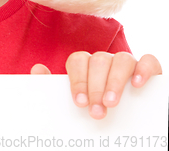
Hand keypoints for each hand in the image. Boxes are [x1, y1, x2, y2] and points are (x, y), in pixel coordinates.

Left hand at [31, 52, 161, 118]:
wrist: (119, 126)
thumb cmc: (93, 107)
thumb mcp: (72, 102)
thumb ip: (52, 86)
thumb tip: (37, 69)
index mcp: (85, 65)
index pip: (77, 60)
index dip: (78, 80)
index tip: (79, 102)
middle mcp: (105, 61)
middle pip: (98, 61)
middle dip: (95, 87)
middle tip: (96, 111)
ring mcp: (126, 64)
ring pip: (121, 59)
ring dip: (116, 81)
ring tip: (112, 103)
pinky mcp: (147, 69)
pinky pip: (148, 61)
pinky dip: (143, 69)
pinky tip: (137, 84)